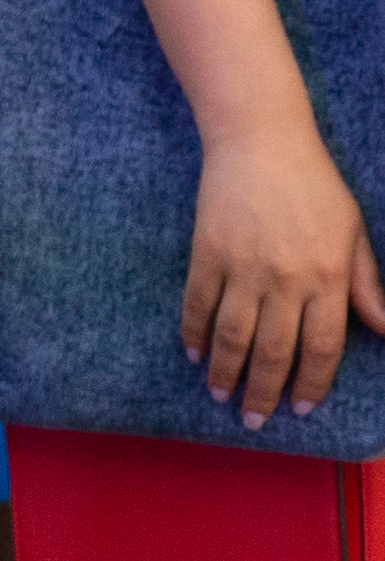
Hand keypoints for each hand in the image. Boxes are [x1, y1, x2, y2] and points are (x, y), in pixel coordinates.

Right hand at [184, 118, 384, 424]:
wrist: (260, 140)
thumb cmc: (315, 186)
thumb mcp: (354, 233)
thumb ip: (367, 285)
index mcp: (329, 276)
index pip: (322, 346)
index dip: (311, 383)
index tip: (301, 408)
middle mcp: (288, 278)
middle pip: (275, 350)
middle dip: (264, 391)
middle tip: (254, 419)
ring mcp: (244, 266)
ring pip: (234, 335)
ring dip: (226, 371)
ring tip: (220, 394)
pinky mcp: (207, 252)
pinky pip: (198, 303)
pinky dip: (193, 332)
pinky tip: (194, 353)